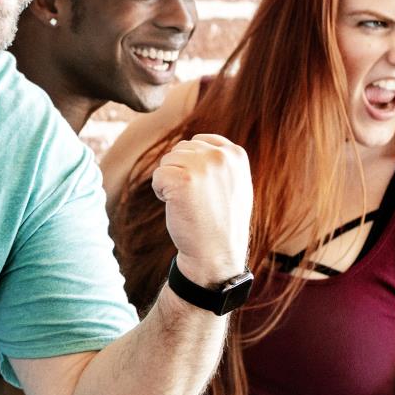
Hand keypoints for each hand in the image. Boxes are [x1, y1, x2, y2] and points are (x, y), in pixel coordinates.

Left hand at [154, 133, 251, 285]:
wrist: (216, 253)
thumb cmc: (220, 221)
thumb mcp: (233, 184)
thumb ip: (219, 161)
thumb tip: (193, 143)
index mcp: (236, 154)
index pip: (198, 142)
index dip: (191, 165)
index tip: (202, 189)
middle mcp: (221, 156)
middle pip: (180, 150)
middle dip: (179, 172)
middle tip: (194, 200)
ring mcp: (202, 166)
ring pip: (167, 161)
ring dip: (169, 182)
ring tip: (188, 204)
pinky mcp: (182, 179)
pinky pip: (157, 176)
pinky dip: (160, 192)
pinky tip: (176, 207)